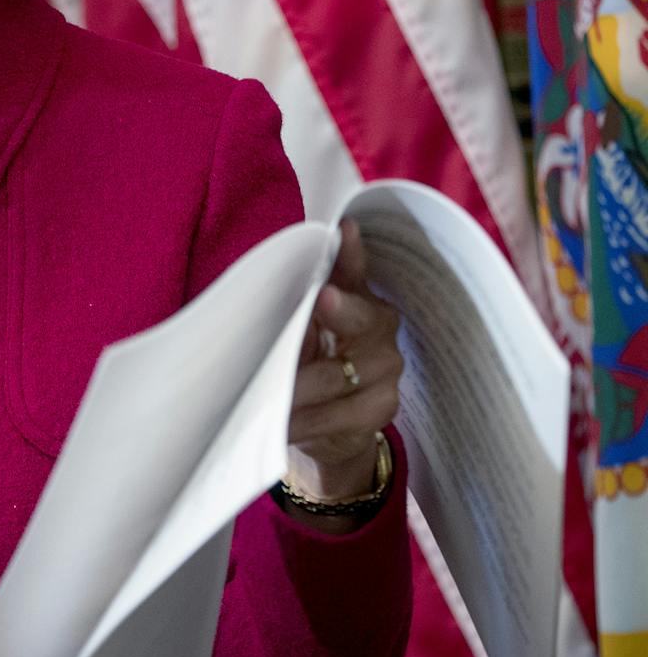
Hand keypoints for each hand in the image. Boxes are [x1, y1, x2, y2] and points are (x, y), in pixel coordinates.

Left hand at [287, 220, 401, 502]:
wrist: (332, 427)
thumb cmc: (309, 363)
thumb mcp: (298, 334)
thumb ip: (293, 314)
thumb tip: (270, 299)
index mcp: (356, 298)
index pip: (354, 270)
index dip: (352, 252)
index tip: (344, 229)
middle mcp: (379, 328)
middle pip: (361, 317)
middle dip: (341, 309)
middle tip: (323, 298)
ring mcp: (385, 369)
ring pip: (339, 375)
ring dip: (301, 386)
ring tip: (271, 392)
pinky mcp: (382, 408)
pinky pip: (339, 415)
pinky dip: (307, 421)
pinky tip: (284, 424)